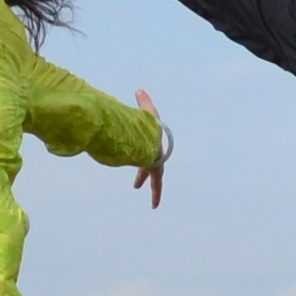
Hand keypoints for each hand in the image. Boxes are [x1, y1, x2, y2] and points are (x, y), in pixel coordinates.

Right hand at [130, 91, 165, 206]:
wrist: (152, 138)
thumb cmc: (148, 126)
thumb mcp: (146, 111)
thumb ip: (143, 102)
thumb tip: (139, 90)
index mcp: (155, 145)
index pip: (152, 154)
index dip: (146, 158)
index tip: (142, 163)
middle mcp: (157, 157)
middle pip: (154, 170)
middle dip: (147, 178)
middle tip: (138, 186)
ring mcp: (157, 165)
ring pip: (157, 182)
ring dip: (155, 191)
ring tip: (154, 203)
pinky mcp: (156, 172)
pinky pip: (157, 187)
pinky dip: (156, 195)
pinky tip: (155, 205)